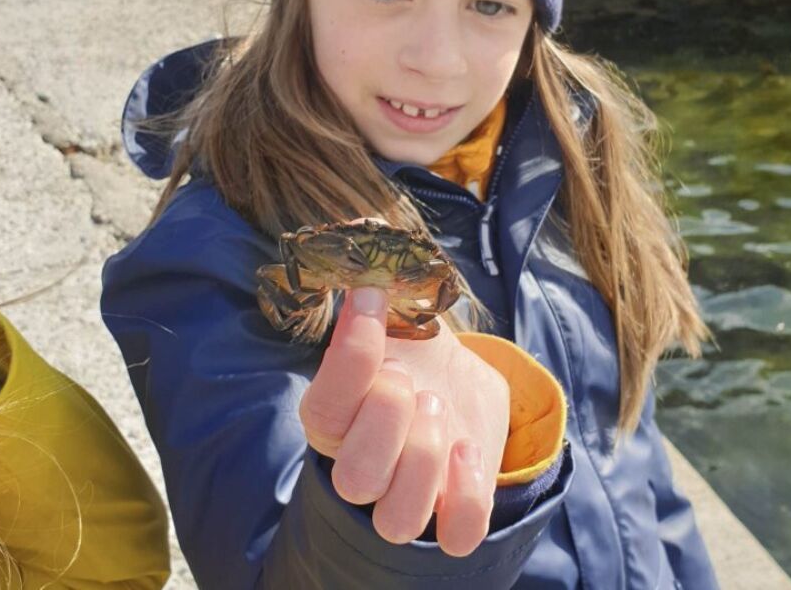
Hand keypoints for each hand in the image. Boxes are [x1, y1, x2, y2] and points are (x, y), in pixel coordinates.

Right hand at [299, 286, 509, 555]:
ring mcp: (407, 494)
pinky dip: (466, 499)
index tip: (371, 300)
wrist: (452, 376)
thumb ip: (373, 289)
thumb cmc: (408, 345)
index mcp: (334, 418)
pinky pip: (456, 536)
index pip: (322, 409)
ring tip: (437, 409)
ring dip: (423, 458)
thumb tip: (366, 255)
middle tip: (411, 379)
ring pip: (398, 519)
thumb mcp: (389, 312)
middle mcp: (361, 465)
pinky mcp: (452, 507)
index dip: (349, 355)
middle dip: (388, 418)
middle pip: (355, 479)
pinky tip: (467, 450)